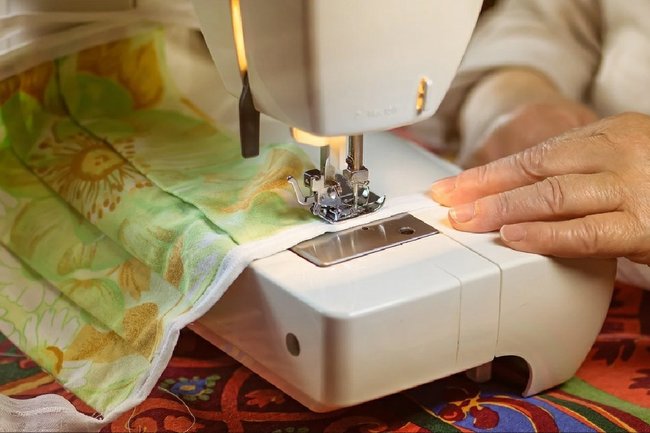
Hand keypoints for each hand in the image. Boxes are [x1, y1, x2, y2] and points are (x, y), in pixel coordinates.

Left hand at [430, 112, 649, 264]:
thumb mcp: (613, 167)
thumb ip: (570, 176)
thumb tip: (508, 196)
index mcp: (608, 134)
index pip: (533, 155)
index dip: (486, 174)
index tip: (451, 189)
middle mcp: (619, 153)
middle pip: (536, 171)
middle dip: (484, 191)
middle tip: (449, 207)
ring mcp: (634, 187)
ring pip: (554, 196)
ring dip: (503, 211)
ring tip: (468, 223)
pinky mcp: (646, 225)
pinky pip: (587, 231)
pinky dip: (546, 235)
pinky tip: (514, 238)